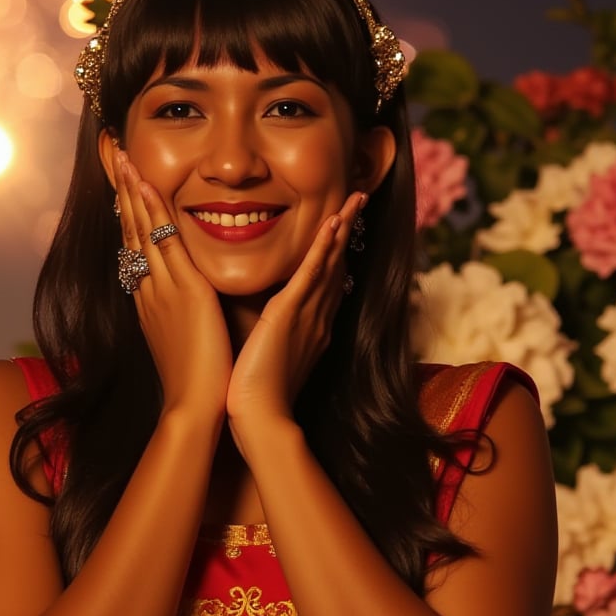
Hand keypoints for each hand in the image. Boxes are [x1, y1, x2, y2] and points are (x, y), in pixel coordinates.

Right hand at [114, 152, 232, 422]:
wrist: (193, 407)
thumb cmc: (195, 380)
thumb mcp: (181, 337)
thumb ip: (179, 313)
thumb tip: (182, 300)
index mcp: (149, 298)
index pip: (133, 242)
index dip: (126, 208)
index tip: (120, 179)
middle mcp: (148, 288)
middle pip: (129, 228)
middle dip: (120, 188)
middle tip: (111, 151)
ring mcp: (162, 288)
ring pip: (141, 229)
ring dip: (131, 189)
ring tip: (122, 155)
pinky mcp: (183, 291)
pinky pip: (163, 243)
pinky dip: (153, 212)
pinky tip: (145, 185)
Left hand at [226, 191, 366, 449]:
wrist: (259, 417)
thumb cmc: (256, 395)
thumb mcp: (268, 355)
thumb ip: (269, 334)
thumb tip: (256, 319)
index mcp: (310, 327)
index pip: (326, 281)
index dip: (336, 251)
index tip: (341, 225)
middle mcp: (317, 317)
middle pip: (337, 265)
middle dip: (347, 230)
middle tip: (358, 199)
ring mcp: (307, 314)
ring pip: (329, 262)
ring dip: (342, 227)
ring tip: (355, 198)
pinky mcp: (290, 314)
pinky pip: (311, 273)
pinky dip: (323, 246)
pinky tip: (333, 222)